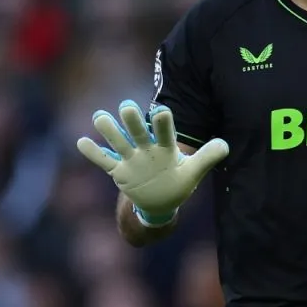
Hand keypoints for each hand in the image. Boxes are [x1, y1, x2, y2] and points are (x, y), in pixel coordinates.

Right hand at [76, 100, 228, 224]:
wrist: (161, 199)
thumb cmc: (178, 182)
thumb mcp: (194, 173)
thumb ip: (207, 158)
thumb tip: (225, 145)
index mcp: (166, 147)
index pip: (165, 132)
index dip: (162, 123)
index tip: (161, 110)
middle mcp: (147, 149)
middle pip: (139, 132)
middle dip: (133, 121)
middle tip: (127, 107)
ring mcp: (131, 159)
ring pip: (118, 142)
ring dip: (110, 131)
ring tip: (100, 117)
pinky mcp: (119, 171)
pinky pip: (104, 161)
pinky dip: (93, 153)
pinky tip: (81, 141)